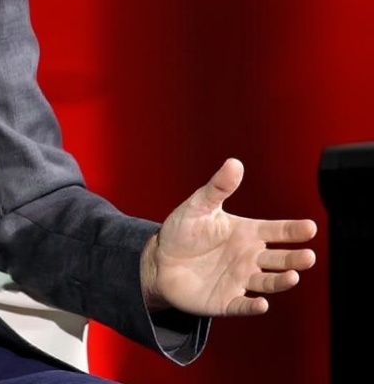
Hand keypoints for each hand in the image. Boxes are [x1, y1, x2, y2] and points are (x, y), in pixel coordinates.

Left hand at [140, 158, 316, 316]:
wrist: (159, 260)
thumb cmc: (182, 231)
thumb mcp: (199, 205)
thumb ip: (218, 187)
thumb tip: (234, 163)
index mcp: (247, 233)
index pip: (276, 231)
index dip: (293, 230)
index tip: (310, 227)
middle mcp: (249, 257)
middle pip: (279, 259)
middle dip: (294, 259)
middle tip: (308, 256)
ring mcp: (240, 280)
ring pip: (267, 282)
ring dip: (280, 281)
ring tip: (292, 276)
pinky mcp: (226, 301)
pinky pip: (242, 305)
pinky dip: (252, 306)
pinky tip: (261, 304)